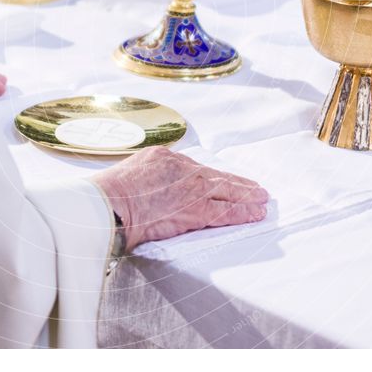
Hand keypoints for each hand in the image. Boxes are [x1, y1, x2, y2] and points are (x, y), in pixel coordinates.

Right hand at [92, 146, 268, 250]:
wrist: (110, 204)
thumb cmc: (110, 196)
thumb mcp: (129, 173)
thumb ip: (148, 177)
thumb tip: (152, 190)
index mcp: (164, 157)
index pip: (195, 168)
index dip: (211, 177)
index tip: (221, 181)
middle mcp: (182, 168)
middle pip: (216, 176)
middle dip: (237, 183)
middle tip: (255, 188)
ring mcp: (192, 188)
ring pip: (227, 191)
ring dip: (247, 197)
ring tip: (262, 200)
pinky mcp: (196, 209)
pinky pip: (226, 211)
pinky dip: (243, 212)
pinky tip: (255, 213)